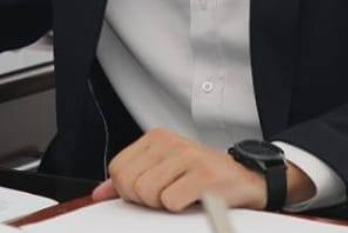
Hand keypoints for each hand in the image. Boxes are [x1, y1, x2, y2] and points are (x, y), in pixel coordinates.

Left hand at [90, 128, 313, 212]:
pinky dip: (179, 208)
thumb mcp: (164, 169)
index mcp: (156, 138)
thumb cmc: (203, 176)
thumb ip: (130, 178)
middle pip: (130, 184)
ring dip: (163, 205)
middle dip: (146, 200)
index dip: (129, 191)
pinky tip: (193, 200)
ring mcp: (188, 157)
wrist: (247, 178)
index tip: (150, 192)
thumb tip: (99, 192)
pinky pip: (170, 201)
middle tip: (169, 196)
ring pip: (148, 193)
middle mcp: (171, 143)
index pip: (118, 169)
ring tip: (182, 197)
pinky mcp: (204, 176)